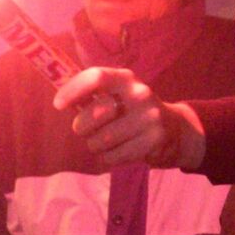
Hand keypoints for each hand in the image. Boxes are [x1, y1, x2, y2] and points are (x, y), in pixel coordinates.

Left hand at [54, 68, 204, 170]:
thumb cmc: (133, 112)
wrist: (176, 129)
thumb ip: (91, 96)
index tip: (59, 104)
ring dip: (97, 145)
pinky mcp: (154, 140)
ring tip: (108, 141)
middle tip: (86, 130)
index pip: (96, 77)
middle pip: (94, 113)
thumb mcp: (117, 96)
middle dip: (83, 127)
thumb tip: (61, 101)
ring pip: (101, 140)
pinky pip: (114, 156)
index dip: (73, 90)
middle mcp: (140, 94)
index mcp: (126, 78)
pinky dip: (109, 157)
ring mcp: (149, 117)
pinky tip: (121, 150)